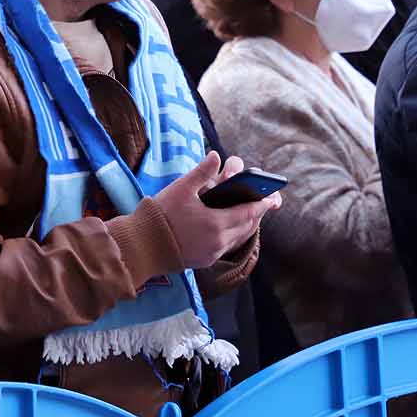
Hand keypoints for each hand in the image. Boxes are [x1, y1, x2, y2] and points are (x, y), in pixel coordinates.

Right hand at [155, 152, 279, 269]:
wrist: (143, 246)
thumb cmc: (161, 215)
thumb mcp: (181, 188)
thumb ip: (202, 172)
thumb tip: (216, 155)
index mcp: (216, 223)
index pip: (249, 213)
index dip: (262, 204)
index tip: (273, 197)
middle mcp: (218, 242)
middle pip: (248, 226)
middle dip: (258, 213)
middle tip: (266, 202)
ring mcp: (212, 253)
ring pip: (239, 238)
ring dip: (248, 225)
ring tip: (252, 212)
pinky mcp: (205, 260)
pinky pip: (228, 246)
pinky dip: (235, 234)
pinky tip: (231, 226)